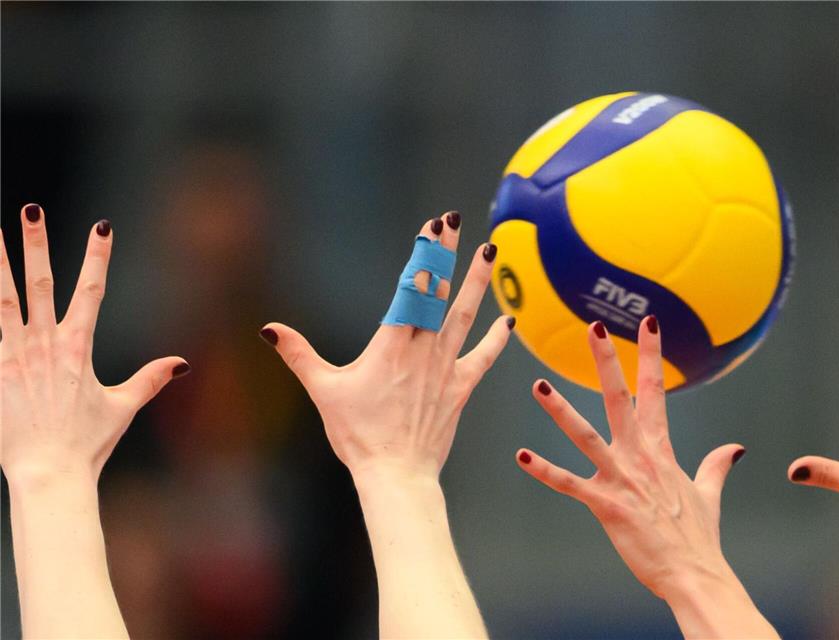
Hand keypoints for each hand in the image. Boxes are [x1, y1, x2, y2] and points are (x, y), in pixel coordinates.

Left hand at [1, 204, 188, 639]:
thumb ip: (150, 379)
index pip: (92, 290)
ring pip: (1, 300)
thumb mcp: (122, 408)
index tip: (102, 226)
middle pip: (39, 284)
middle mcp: (45, 346)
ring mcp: (14, 357)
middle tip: (30, 210)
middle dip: (36, 244)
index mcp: (77, 349)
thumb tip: (182, 363)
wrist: (48, 472)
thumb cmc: (87, 443)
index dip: (97, 257)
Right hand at [262, 212, 508, 638]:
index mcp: (392, 342)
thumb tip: (268, 328)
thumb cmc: (358, 434)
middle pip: (439, 290)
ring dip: (477, 282)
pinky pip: (483, 358)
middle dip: (446, 252)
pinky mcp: (460, 388)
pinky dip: (497, 339)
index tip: (433, 225)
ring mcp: (445, 367)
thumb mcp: (324, 390)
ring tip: (490, 252)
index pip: (412, 286)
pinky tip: (510, 319)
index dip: (424, 252)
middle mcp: (424, 347)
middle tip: (454, 219)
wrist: (396, 475)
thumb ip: (298, 354)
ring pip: (465, 315)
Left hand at [517, 316, 776, 638]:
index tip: (648, 321)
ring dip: (560, 410)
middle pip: (620, 398)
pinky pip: (570, 484)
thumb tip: (734, 448)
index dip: (650, 354)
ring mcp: (622, 479)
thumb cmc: (697, 538)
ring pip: (586, 434)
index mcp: (661, 450)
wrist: (696, 574)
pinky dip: (544, 470)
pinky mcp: (606, 505)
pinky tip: (521, 455)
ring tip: (537, 384)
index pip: (655, 390)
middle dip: (606, 361)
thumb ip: (715, 467)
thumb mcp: (707, 495)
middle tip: (592, 327)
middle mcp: (640, 456)